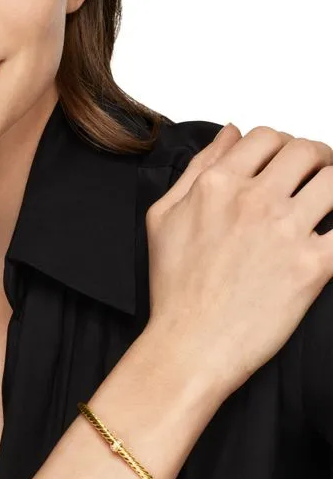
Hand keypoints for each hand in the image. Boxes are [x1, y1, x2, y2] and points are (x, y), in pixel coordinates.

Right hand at [144, 124, 332, 399]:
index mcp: (216, 187)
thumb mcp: (162, 218)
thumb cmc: (174, 289)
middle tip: (314, 175)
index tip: (282, 161)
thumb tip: (229, 134)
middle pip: (306, 151)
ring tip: (328, 201)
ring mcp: (285, 232)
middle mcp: (252, 201)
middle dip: (315, 157)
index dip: (278, 145)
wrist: (188, 344)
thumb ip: (197, 169)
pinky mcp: (312, 266)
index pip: (264, 138)